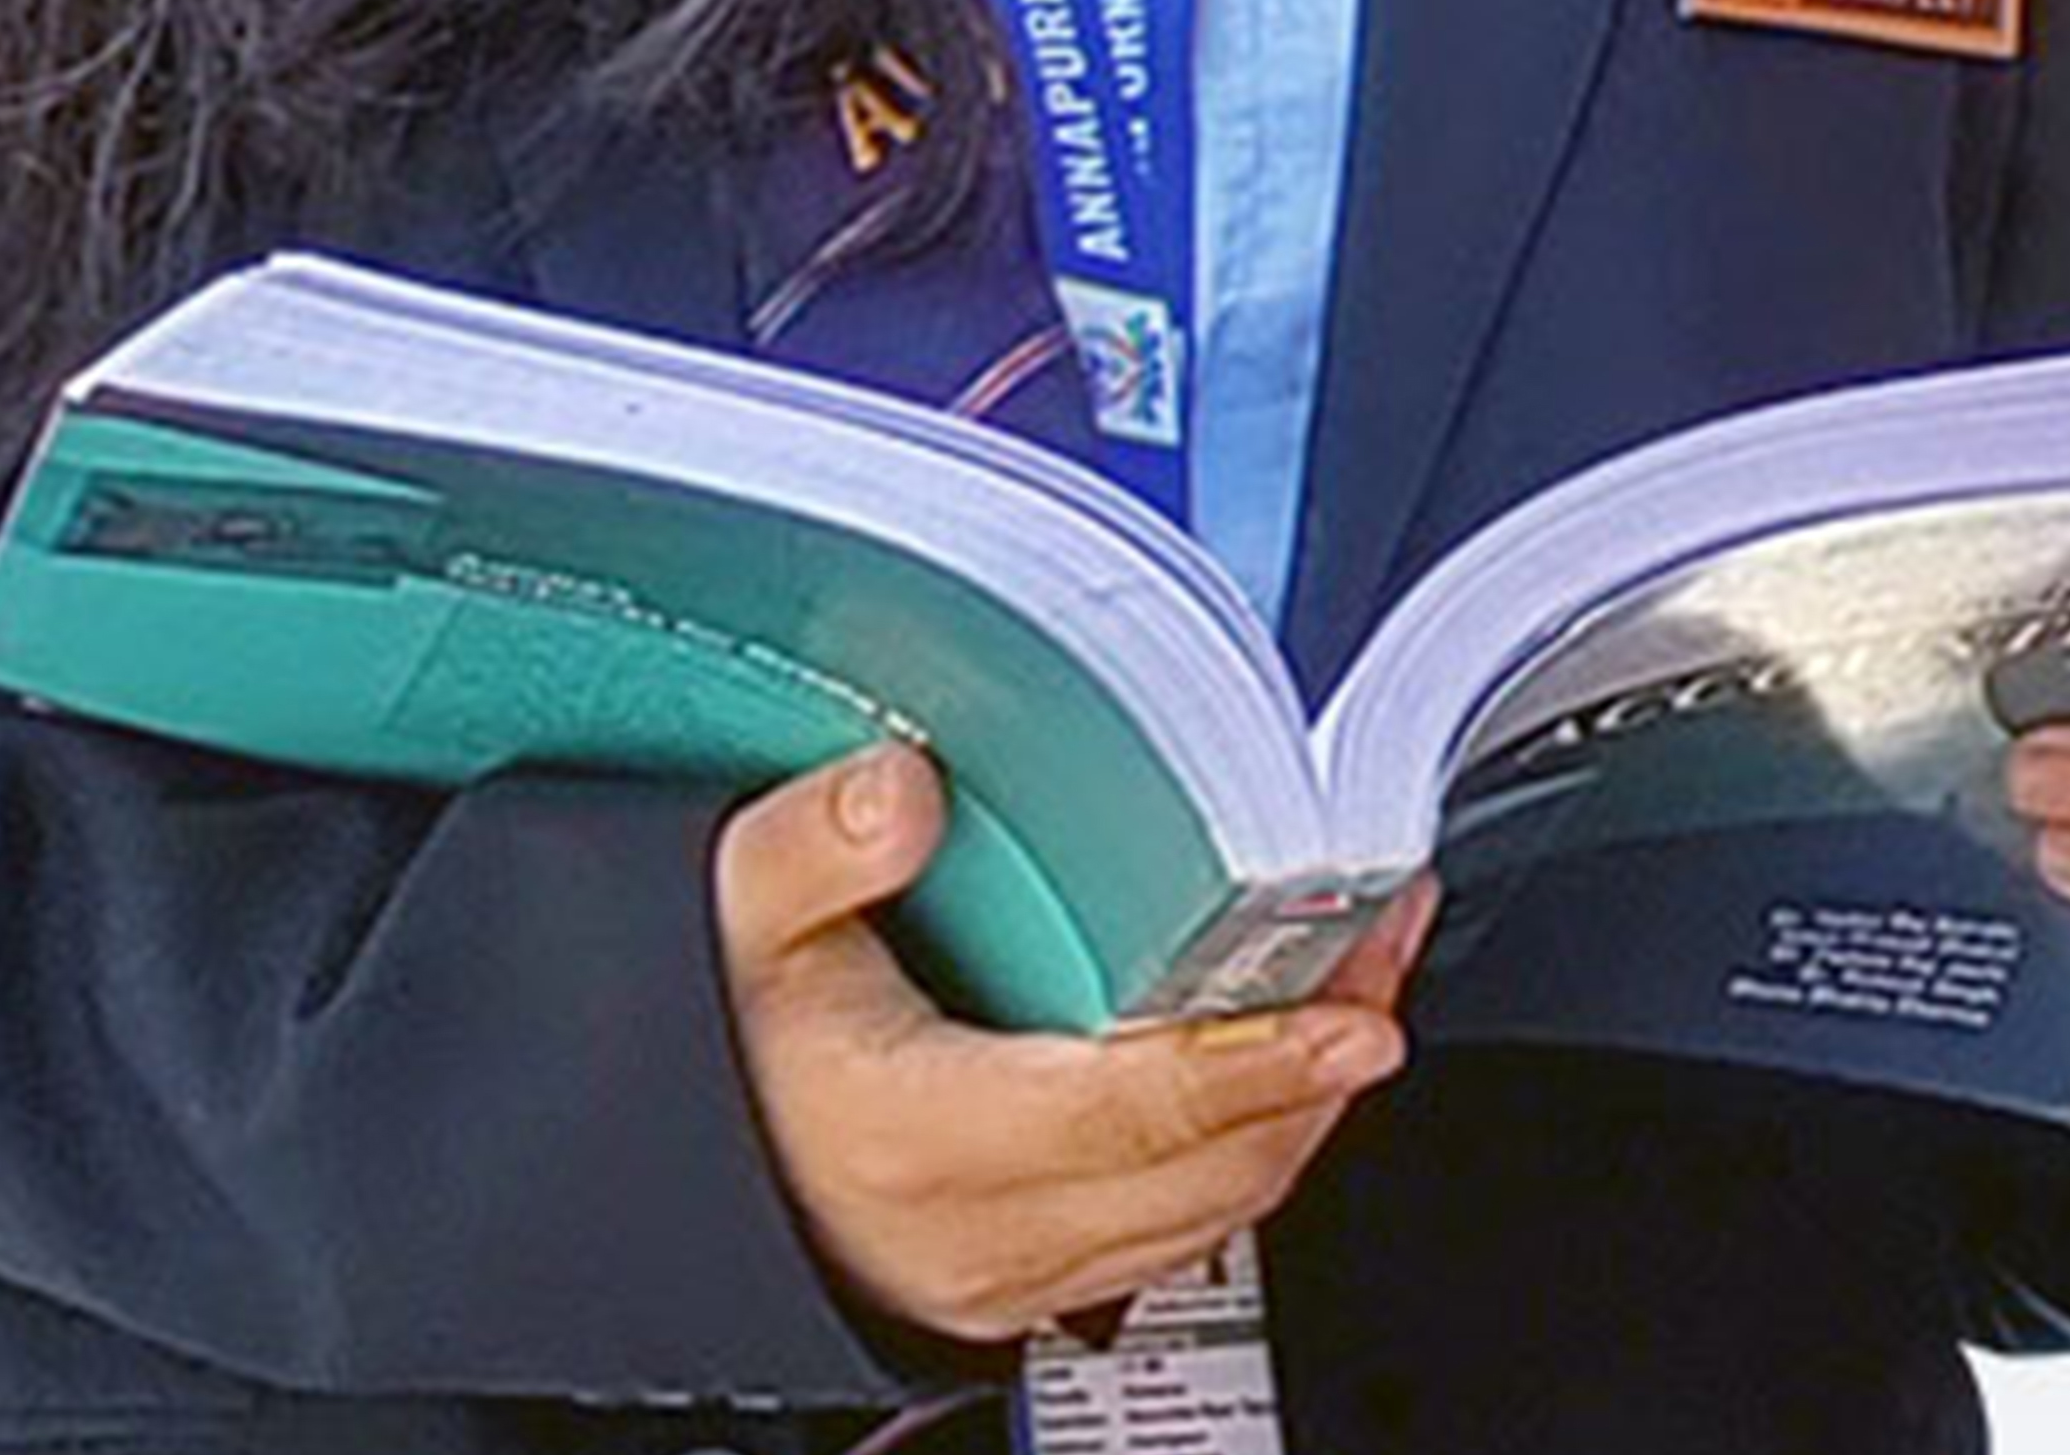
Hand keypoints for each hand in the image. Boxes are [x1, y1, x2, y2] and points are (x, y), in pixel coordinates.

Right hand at [713, 739, 1436, 1346]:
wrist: (683, 1164)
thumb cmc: (730, 1044)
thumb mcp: (735, 919)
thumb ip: (813, 846)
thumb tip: (907, 788)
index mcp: (923, 1140)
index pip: (1131, 1113)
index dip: (1257, 1062)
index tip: (1354, 1010)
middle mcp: (991, 1231)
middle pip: (1211, 1164)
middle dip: (1320, 1057)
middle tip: (1385, 936)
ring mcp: (1026, 1273)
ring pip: (1219, 1205)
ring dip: (1305, 1099)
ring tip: (1362, 972)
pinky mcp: (1048, 1281)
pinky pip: (1190, 1226)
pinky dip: (1256, 1139)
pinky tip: (1284, 1057)